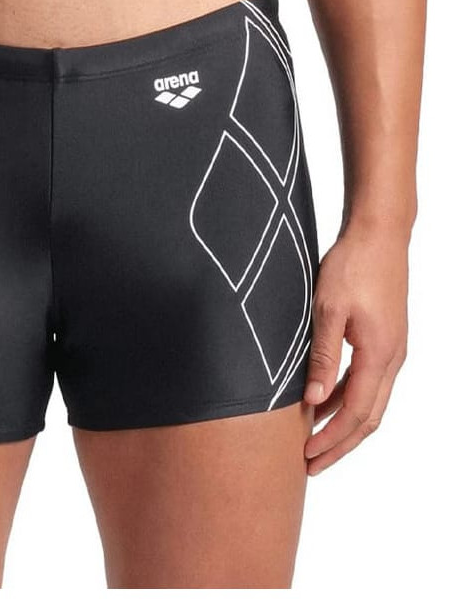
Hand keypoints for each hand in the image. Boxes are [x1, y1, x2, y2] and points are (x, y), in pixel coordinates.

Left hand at [302, 222, 408, 475]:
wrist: (379, 235)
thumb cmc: (352, 266)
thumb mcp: (328, 310)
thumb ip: (322, 356)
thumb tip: (313, 400)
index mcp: (380, 355)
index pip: (357, 413)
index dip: (332, 439)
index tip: (307, 457)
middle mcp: (392, 359)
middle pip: (368, 417)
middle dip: (340, 444)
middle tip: (310, 464)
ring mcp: (391, 349)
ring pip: (369, 401)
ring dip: (342, 423)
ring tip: (313, 439)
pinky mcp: (383, 339)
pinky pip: (367, 381)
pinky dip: (346, 398)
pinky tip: (323, 402)